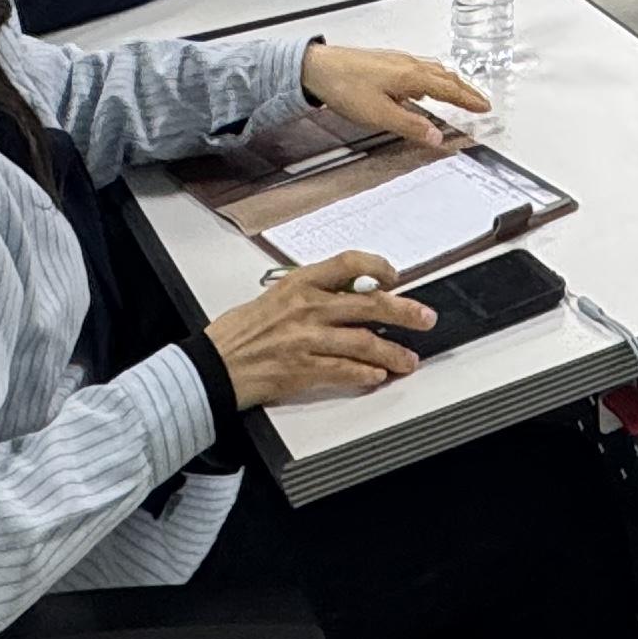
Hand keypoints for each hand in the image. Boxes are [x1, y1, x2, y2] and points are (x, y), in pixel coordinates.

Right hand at [204, 253, 430, 406]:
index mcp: (300, 283)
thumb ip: (311, 294)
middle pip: (370, 304)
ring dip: (392, 352)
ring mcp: (307, 339)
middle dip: (404, 312)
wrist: (212, 365)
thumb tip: (348, 295)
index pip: (349, 263)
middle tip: (425, 318)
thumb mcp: (275, 297)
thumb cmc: (239, 333)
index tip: (394, 276)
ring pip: (364, 342)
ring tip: (408, 360)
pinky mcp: (302, 369)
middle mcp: (308, 308)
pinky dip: (365, 373)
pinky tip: (377, 375)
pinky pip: (344, 370)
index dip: (378, 267)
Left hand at [302, 41, 487, 150]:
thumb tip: (436, 136)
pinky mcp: (385, 62)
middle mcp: (408, 65)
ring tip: (458, 92)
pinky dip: (431, 78)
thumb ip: (410, 125)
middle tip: (479, 101)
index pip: (449, 89)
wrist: (317, 67)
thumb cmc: (344, 86)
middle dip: (465, 89)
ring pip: (432, 71)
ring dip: (449, 82)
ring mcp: (396, 61)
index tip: (484, 106)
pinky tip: (421, 85)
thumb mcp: (379, 114)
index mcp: (411, 76)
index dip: (469, 99)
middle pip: (445, 76)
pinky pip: (418, 69)